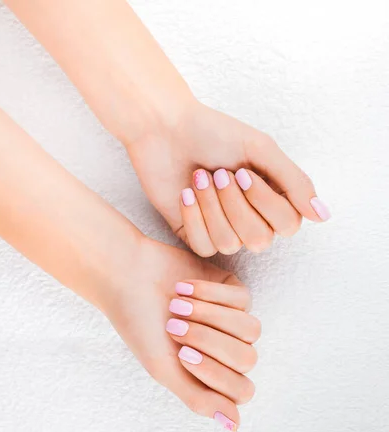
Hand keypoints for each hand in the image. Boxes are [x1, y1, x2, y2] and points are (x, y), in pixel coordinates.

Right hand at [107, 236, 259, 430]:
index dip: (215, 373)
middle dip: (210, 341)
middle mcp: (227, 350)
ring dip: (211, 316)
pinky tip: (182, 287)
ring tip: (177, 306)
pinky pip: (241, 299)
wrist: (128, 277)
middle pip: (247, 359)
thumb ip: (198, 398)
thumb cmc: (141, 326)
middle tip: (174, 327)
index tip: (180, 354)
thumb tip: (234, 426)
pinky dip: (209, 294)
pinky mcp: (234, 291)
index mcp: (211, 375)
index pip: (241, 391)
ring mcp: (234, 320)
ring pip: (250, 329)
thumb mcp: (164, 369)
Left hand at [128, 100, 330, 256]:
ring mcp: (223, 229)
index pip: (288, 225)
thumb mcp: (261, 150)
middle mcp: (251, 218)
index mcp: (272, 198)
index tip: (243, 171)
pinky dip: (194, 216)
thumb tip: (323, 216)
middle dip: (235, 205)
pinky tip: (185, 192)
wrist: (165, 129)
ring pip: (230, 244)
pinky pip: (204, 245)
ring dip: (212, 207)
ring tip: (199, 177)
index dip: (265, 203)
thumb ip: (294, 183)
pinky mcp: (195, 234)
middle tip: (219, 173)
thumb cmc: (214, 133)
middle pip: (259, 240)